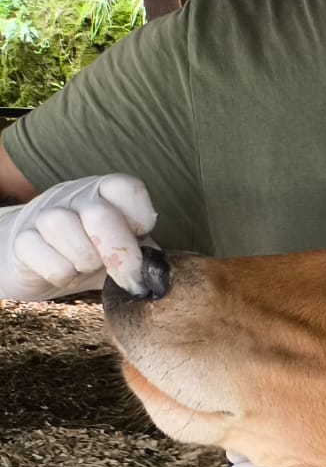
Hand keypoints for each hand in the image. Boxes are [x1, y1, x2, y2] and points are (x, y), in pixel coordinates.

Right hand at [0, 174, 157, 299]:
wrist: (36, 259)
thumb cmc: (91, 253)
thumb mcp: (124, 249)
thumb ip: (146, 254)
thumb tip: (163, 277)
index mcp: (105, 193)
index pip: (128, 187)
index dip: (140, 219)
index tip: (142, 244)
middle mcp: (74, 196)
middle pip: (100, 215)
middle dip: (119, 255)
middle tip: (126, 279)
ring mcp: (43, 214)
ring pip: (63, 227)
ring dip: (83, 260)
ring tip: (84, 268)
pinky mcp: (20, 239)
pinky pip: (40, 254)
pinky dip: (59, 273)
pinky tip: (63, 274)